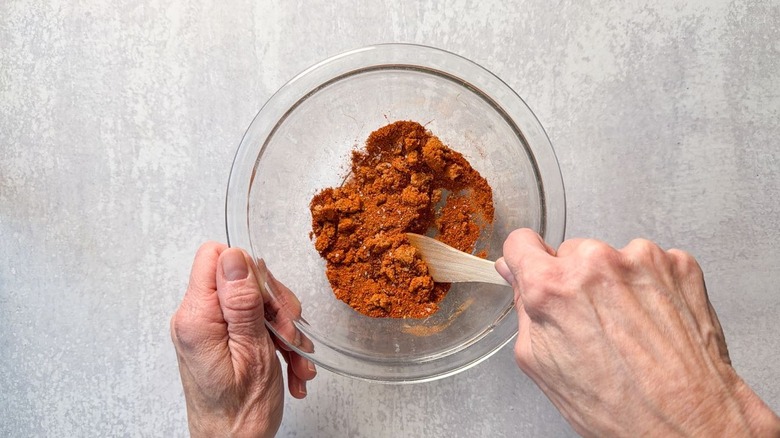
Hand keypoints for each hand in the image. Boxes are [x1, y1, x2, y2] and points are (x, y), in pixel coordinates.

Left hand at [170, 242, 316, 437]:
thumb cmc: (240, 413)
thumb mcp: (252, 351)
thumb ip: (241, 302)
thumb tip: (235, 257)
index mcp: (197, 317)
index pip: (215, 256)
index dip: (250, 272)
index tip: (269, 301)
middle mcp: (197, 319)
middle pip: (243, 278)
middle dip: (275, 304)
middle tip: (288, 334)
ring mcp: (209, 329)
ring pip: (256, 300)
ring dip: (284, 327)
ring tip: (295, 358)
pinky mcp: (221, 339)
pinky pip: (255, 321)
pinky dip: (278, 340)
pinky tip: (290, 365)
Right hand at [496, 229, 778, 436]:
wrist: (689, 420)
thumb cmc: (618, 406)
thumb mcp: (542, 364)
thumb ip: (524, 309)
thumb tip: (516, 274)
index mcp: (552, 287)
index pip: (521, 242)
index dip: (525, 260)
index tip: (533, 268)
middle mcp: (595, 264)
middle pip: (570, 253)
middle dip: (575, 281)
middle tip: (593, 323)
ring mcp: (640, 260)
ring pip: (612, 258)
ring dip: (615, 283)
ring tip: (629, 329)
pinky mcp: (678, 264)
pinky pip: (651, 264)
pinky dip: (650, 286)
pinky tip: (653, 322)